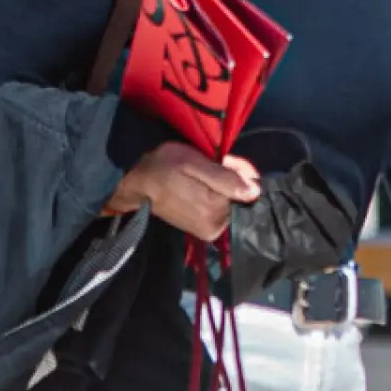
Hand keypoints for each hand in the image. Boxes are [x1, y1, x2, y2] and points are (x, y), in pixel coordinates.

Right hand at [109, 140, 256, 242]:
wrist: (135, 185)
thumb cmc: (162, 168)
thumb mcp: (194, 164)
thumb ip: (225, 179)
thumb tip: (255, 192)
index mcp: (216, 213)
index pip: (248, 191)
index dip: (242, 171)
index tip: (228, 159)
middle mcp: (216, 228)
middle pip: (241, 199)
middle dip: (235, 178)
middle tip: (218, 161)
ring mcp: (210, 231)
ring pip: (232, 202)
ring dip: (226, 184)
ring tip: (208, 170)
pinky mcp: (204, 229)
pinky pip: (222, 208)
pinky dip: (218, 193)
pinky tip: (206, 181)